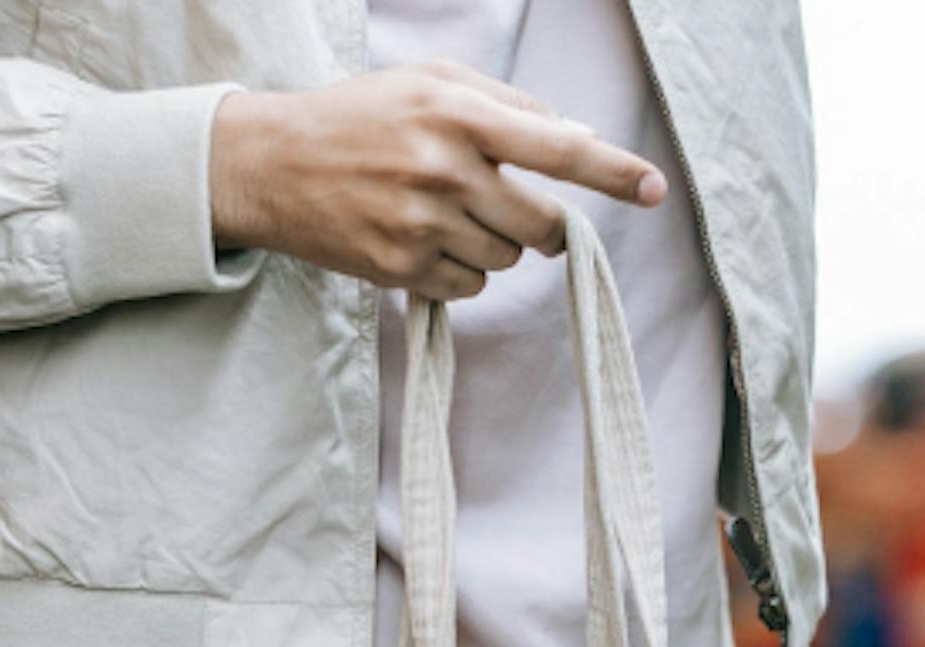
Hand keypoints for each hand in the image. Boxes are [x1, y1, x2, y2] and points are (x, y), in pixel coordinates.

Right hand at [209, 60, 666, 300]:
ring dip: (496, 243)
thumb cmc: (360, 116)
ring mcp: (420, 223)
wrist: (269, 164)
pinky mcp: (398, 267)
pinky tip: (424, 242)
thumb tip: (580, 138)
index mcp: (458, 113)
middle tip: (521, 211)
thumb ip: (507, 104)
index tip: (654, 189)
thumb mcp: (431, 82)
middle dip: (546, 225)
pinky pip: (470, 286)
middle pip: (542, 222)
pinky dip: (462, 272)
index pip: (556, 147)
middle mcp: (443, 168)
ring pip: (508, 258)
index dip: (613, 172)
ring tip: (446, 215)